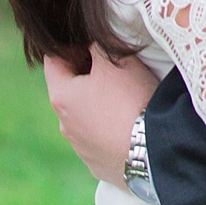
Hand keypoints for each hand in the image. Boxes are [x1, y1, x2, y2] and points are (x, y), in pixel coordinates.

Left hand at [43, 46, 159, 185]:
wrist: (151, 149)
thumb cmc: (130, 98)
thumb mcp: (115, 58)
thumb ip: (97, 43)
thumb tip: (90, 40)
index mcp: (61, 96)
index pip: (53, 61)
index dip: (71, 45)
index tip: (92, 40)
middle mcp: (64, 124)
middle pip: (70, 90)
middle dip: (87, 75)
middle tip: (114, 65)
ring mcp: (80, 148)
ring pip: (85, 117)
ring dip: (99, 104)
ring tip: (126, 97)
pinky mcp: (98, 164)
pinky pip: (101, 139)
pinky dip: (110, 128)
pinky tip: (131, 123)